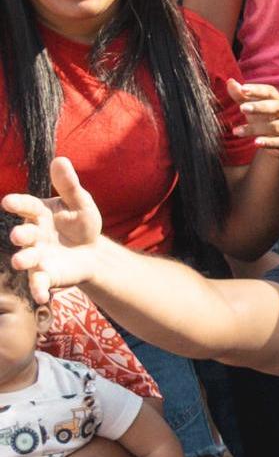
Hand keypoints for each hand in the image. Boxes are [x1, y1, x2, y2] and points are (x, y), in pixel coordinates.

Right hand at [3, 159, 110, 302]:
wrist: (92, 251)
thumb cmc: (81, 223)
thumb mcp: (80, 202)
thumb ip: (69, 185)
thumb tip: (60, 159)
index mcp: (39, 213)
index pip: (26, 206)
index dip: (17, 203)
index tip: (8, 202)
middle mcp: (33, 235)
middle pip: (24, 234)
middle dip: (20, 235)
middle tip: (18, 236)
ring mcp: (37, 255)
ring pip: (26, 258)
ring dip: (23, 259)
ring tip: (21, 261)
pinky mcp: (45, 275)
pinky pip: (39, 283)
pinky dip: (38, 290)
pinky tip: (42, 297)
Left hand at [231, 80, 278, 153]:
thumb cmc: (264, 119)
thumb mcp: (252, 107)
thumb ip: (241, 96)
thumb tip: (230, 82)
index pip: (271, 92)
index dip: (258, 90)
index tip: (243, 89)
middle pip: (277, 107)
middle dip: (260, 107)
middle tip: (242, 108)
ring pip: (275, 126)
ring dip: (255, 128)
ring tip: (237, 131)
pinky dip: (268, 142)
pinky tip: (256, 142)